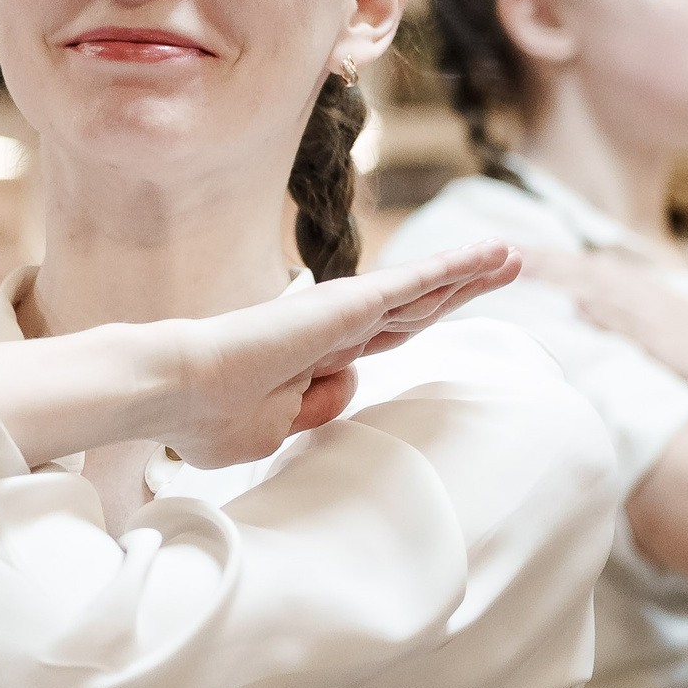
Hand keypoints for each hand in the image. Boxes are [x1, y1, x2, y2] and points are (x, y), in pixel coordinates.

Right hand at [160, 243, 521, 466]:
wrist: (175, 392)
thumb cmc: (204, 419)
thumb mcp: (270, 433)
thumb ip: (314, 410)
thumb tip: (348, 385)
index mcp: (314, 358)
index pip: (381, 337)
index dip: (416, 322)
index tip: (440, 310)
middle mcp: (333, 327)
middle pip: (415, 306)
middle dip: (458, 287)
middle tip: (501, 266)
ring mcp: (341, 312)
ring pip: (423, 289)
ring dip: (468, 272)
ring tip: (512, 255)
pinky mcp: (348, 304)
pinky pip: (417, 283)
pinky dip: (456, 266)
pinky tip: (491, 255)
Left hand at [517, 245, 687, 403]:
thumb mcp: (654, 326)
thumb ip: (616, 315)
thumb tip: (577, 307)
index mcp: (640, 289)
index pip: (586, 267)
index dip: (550, 257)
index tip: (510, 247)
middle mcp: (644, 294)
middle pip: (586, 269)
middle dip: (546, 258)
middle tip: (502, 245)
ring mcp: (655, 315)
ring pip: (602, 287)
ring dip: (565, 274)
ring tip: (526, 263)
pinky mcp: (666, 341)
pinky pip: (632, 324)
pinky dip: (606, 313)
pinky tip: (580, 305)